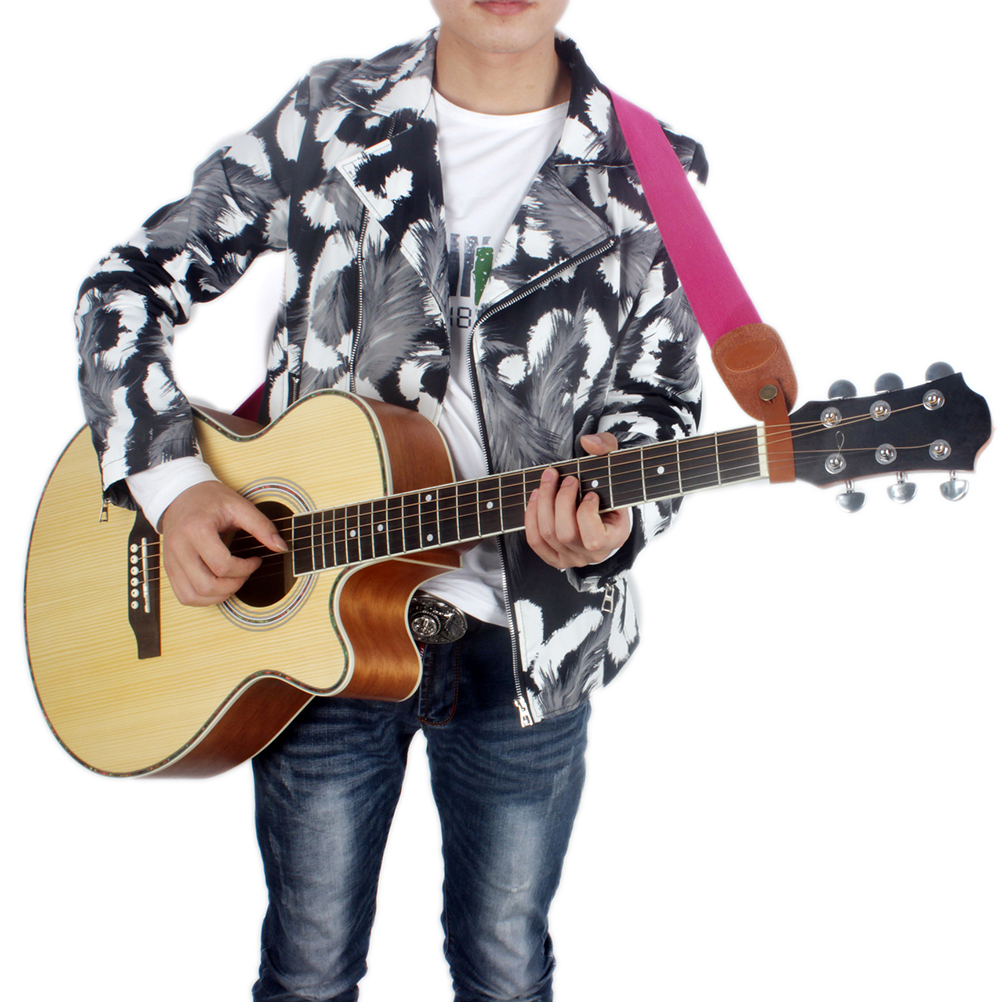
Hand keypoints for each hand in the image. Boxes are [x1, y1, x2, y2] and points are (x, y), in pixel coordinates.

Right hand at [159, 481, 287, 605]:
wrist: (180, 494)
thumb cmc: (209, 499)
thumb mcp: (239, 505)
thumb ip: (262, 526)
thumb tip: (281, 546)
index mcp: (196, 528)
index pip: (222, 565)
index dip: (245, 569)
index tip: (256, 560)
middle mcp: (179, 546)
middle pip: (206, 585)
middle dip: (233, 585)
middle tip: (245, 573)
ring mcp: (171, 560)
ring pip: (193, 596)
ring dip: (218, 596)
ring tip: (233, 580)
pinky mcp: (169, 568)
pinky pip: (184, 595)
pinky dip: (203, 598)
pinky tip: (217, 585)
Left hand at [524, 432, 630, 569]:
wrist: (601, 508)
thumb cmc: (608, 490)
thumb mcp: (615, 466)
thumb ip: (607, 447)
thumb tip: (588, 442)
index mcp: (614, 538)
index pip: (594, 538)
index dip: (586, 513)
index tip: (590, 494)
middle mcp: (592, 554)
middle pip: (565, 533)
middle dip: (560, 500)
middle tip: (566, 479)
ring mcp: (572, 557)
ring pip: (547, 534)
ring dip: (543, 503)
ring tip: (548, 482)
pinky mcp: (554, 556)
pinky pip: (535, 542)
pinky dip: (531, 517)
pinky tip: (537, 498)